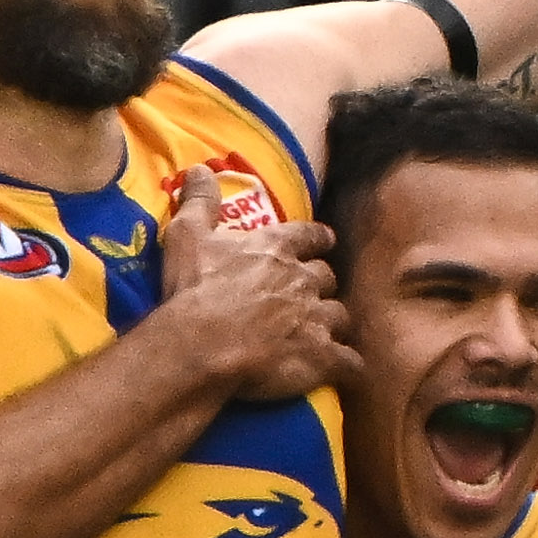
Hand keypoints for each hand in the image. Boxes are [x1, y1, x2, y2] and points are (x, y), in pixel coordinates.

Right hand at [158, 164, 356, 400]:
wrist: (203, 343)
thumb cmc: (194, 289)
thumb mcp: (189, 236)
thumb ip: (200, 201)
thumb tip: (200, 168)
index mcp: (276, 248)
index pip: (311, 236)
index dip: (318, 240)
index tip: (323, 243)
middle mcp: (303, 279)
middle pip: (327, 278)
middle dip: (321, 286)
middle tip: (308, 296)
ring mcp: (316, 319)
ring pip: (340, 316)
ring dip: (332, 323)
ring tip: (322, 334)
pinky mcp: (322, 357)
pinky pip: (349, 361)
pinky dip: (348, 365)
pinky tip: (345, 369)